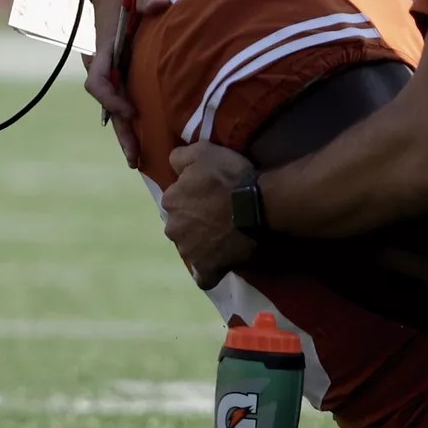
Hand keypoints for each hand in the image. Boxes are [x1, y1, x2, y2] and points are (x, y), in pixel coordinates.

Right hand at [85, 0, 166, 166]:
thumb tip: (162, 4)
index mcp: (105, 49)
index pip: (99, 81)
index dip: (112, 99)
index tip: (131, 111)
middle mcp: (107, 64)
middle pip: (109, 104)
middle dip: (121, 131)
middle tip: (134, 159)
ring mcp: (116, 69)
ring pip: (117, 106)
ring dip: (127, 131)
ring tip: (139, 160)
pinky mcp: (126, 71)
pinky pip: (127, 98)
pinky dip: (134, 119)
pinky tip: (148, 137)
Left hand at [164, 142, 257, 286]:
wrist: (256, 206)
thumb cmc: (230, 177)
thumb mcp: (204, 152)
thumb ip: (180, 157)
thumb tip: (171, 162)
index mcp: (171, 201)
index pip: (176, 199)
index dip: (193, 196)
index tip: (210, 194)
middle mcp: (172, 228)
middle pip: (180, 226)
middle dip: (194, 222)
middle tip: (218, 216)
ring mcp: (189, 252)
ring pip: (191, 249)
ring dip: (202, 244)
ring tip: (225, 237)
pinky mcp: (207, 269)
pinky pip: (204, 276)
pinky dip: (211, 270)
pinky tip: (222, 262)